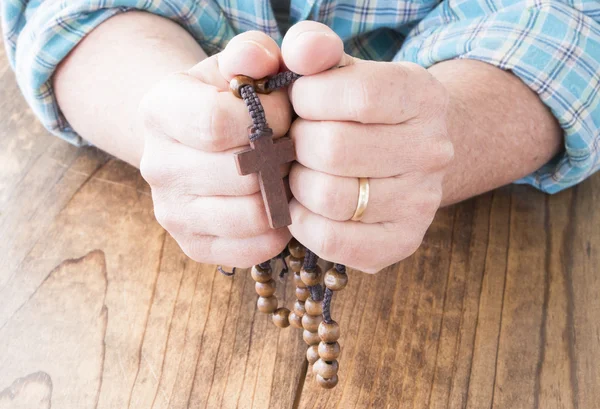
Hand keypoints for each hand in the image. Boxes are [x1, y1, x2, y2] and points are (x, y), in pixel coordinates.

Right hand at [138, 31, 292, 266]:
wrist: (198, 138)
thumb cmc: (228, 97)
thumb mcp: (239, 63)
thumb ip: (254, 52)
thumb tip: (260, 62)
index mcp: (159, 110)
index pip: (217, 123)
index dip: (269, 118)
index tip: (285, 112)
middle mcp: (155, 165)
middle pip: (239, 175)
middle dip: (281, 157)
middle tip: (289, 145)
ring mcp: (171, 212)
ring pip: (251, 215)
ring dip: (281, 193)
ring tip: (282, 172)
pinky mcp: (193, 245)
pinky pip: (253, 248)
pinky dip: (278, 228)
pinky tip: (276, 201)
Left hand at [282, 22, 453, 272]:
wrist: (406, 153)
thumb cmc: (359, 109)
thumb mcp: (341, 68)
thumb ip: (314, 47)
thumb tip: (302, 52)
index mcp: (421, 96)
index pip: (357, 95)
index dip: (309, 98)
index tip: (302, 102)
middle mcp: (433, 151)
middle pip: (334, 150)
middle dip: (298, 144)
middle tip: (298, 143)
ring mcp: (422, 201)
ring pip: (330, 198)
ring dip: (298, 185)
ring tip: (303, 173)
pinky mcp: (403, 241)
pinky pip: (333, 241)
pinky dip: (305, 224)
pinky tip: (307, 206)